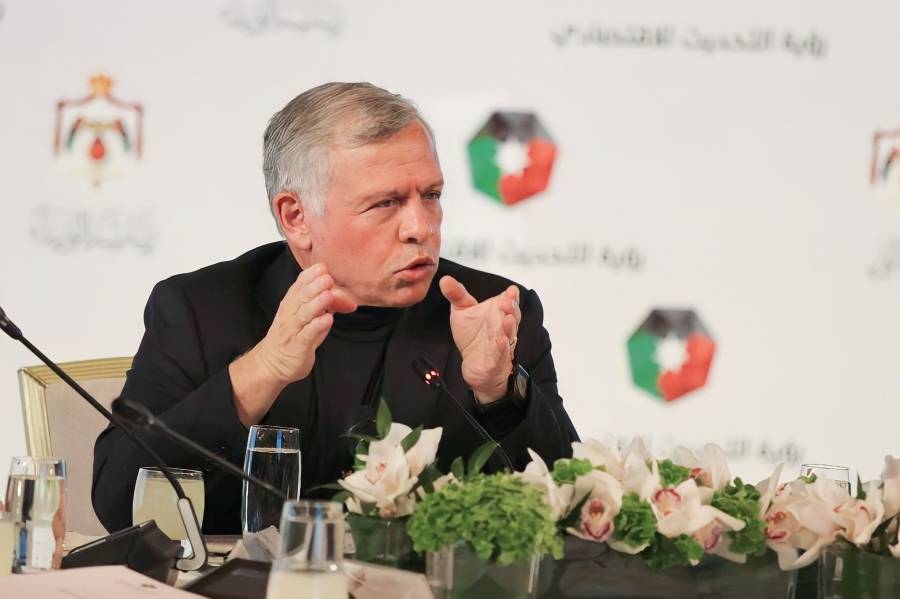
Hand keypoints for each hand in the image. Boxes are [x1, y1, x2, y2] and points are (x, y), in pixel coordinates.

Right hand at [230, 263, 356, 424]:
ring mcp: (293, 330)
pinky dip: (317, 326)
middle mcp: (290, 314)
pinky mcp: (297, 346)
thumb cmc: (294, 336)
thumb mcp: (310, 318)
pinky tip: (327, 319)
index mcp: (292, 303)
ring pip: (304, 314)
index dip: (310, 275)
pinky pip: (307, 334)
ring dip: (316, 304)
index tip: (322, 267)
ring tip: (328, 295)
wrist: (272, 362)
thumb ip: (327, 306)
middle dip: (315, 286)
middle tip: (328, 278)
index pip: (299, 285)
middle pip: (301, 297)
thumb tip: (349, 300)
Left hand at [440, 276, 520, 403]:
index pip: (508, 301)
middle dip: (511, 308)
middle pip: (512, 315)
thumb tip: (445, 279)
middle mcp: (503, 325)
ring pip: (510, 332)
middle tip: (507, 301)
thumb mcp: (462, 311)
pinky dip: (503, 347)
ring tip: (507, 319)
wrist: (474, 362)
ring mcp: (502, 340)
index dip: (511, 296)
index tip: (511, 290)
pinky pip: (502, 351)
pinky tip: (502, 341)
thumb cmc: (472, 334)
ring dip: (509, 326)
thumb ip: (456, 294)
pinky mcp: (498, 357)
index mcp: (498, 311)